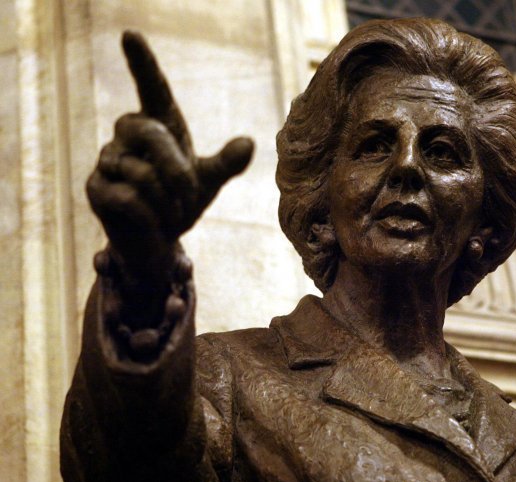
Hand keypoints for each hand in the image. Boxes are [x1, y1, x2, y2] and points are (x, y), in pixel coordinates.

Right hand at [87, 31, 253, 280]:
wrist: (158, 241)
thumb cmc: (180, 202)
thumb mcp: (208, 182)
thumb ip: (226, 163)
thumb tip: (248, 143)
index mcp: (157, 126)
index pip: (151, 88)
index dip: (142, 62)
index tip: (130, 34)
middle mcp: (126, 136)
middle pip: (150, 132)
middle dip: (177, 169)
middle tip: (189, 195)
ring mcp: (107, 161)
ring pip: (143, 173)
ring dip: (169, 201)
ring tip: (171, 212)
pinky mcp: (95, 190)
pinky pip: (129, 199)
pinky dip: (152, 216)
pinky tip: (153, 223)